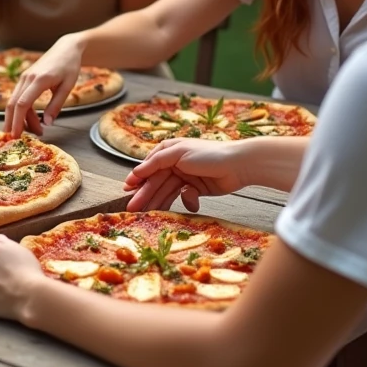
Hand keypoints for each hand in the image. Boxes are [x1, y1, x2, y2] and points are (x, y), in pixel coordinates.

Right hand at [5, 33, 83, 135]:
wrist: (66, 48)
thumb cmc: (69, 66)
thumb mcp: (67, 87)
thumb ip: (56, 105)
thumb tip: (47, 123)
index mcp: (39, 80)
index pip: (22, 103)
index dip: (18, 121)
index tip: (16, 135)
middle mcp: (27, 78)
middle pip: (12, 104)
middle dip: (12, 122)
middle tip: (15, 139)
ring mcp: (24, 78)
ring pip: (14, 102)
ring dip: (21, 118)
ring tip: (37, 130)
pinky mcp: (24, 79)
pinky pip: (19, 97)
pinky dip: (23, 111)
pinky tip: (32, 120)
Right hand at [123, 138, 250, 211]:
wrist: (240, 164)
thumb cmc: (209, 154)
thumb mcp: (178, 153)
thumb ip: (155, 162)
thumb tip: (135, 172)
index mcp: (168, 152)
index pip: (148, 168)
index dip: (137, 180)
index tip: (126, 192)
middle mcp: (175, 164)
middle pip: (156, 182)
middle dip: (145, 195)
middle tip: (133, 209)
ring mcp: (186, 177)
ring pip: (168, 192)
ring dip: (159, 202)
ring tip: (149, 215)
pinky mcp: (197, 189)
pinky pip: (185, 197)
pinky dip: (188, 201)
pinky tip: (192, 202)